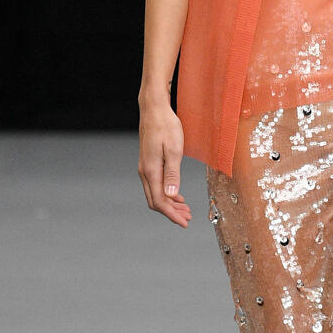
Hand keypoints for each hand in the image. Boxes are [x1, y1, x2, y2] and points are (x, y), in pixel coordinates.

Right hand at [138, 100, 192, 227]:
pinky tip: (177, 196)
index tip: (184, 222)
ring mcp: (145, 168)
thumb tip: (172, 196)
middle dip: (171, 212)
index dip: (172, 215)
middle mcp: (145, 172)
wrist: (154, 109)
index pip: (160, 201)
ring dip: (170, 204)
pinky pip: (156, 185)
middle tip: (188, 218)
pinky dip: (167, 194)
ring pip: (155, 194)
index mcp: (151, 171)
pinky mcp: (148, 163)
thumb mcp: (174, 149)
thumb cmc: (166, 126)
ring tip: (185, 210)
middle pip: (156, 201)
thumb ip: (173, 174)